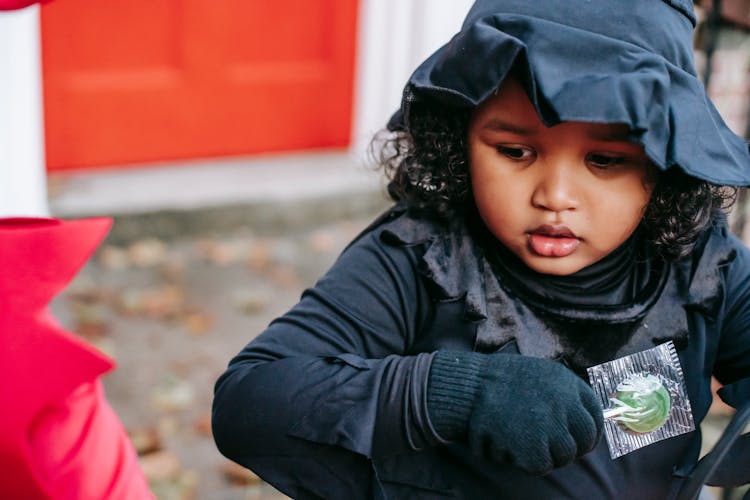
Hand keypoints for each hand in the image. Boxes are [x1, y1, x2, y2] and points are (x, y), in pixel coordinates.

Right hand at [427, 351, 602, 474]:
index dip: (591, 431)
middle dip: (573, 447)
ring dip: (548, 454)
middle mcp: (565, 403)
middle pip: (586, 439)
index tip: (581, 439)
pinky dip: (528, 462)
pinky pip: (542, 465)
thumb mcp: (540, 373)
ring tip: (524, 442)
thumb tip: (584, 418)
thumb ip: (564, 393)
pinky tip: (512, 447)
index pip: (596, 415)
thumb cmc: (499, 380)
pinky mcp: (534, 448)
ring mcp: (551, 426)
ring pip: (565, 455)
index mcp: (567, 383)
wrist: (469, 387)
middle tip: (555, 448)